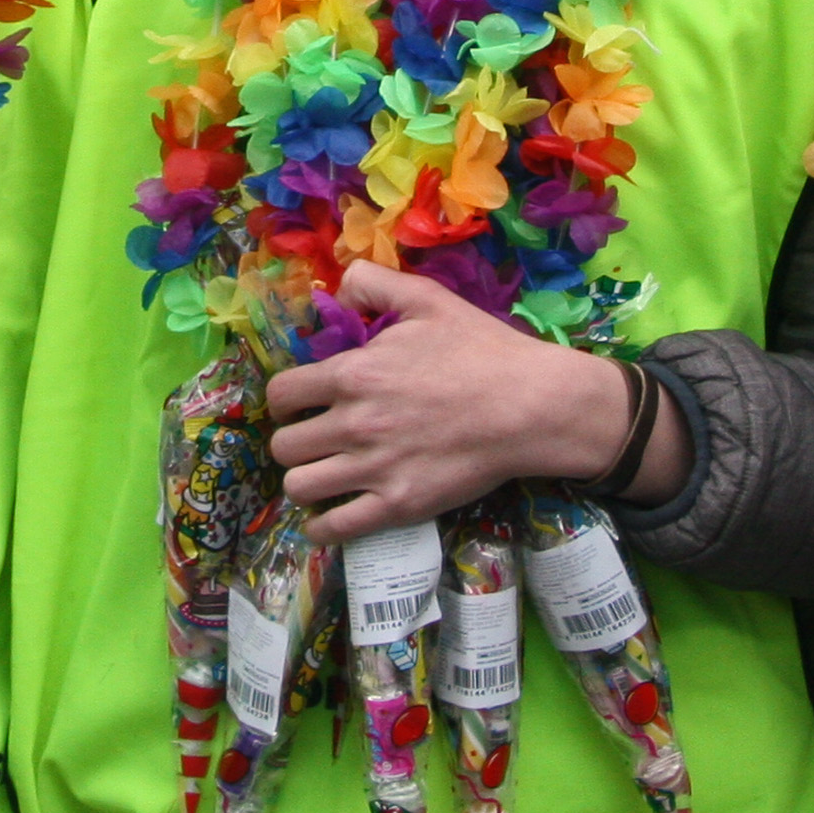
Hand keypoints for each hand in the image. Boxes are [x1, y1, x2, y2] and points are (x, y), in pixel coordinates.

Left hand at [260, 263, 675, 540]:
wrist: (531, 406)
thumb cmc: (483, 350)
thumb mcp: (427, 299)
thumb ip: (374, 284)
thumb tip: (339, 293)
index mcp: (353, 373)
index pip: (281, 394)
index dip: (283, 401)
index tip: (297, 406)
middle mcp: (354, 423)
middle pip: (284, 446)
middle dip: (294, 442)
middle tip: (314, 442)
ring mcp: (375, 468)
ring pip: (299, 487)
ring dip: (305, 482)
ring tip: (322, 477)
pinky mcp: (398, 505)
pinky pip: (334, 528)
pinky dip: (323, 528)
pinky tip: (329, 518)